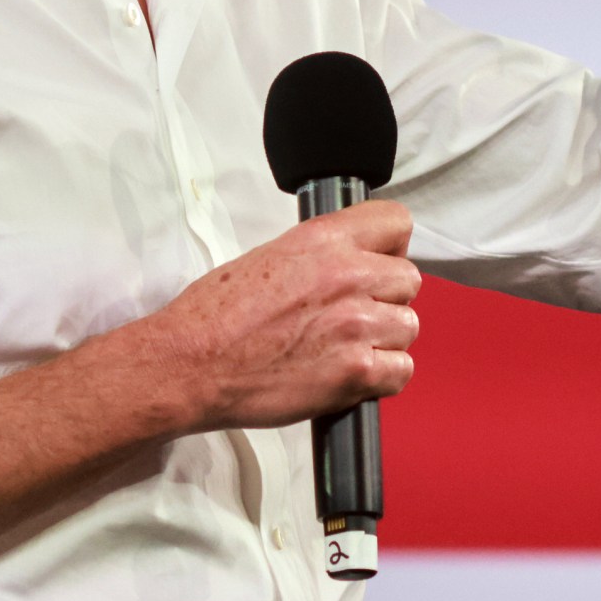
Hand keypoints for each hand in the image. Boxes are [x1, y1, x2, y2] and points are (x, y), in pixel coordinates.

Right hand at [147, 198, 421, 432]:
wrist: (192, 365)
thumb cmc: (214, 318)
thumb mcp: (269, 256)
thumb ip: (319, 256)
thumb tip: (346, 264)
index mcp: (323, 240)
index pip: (396, 222)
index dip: (391, 246)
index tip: (380, 262)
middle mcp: (346, 276)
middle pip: (407, 280)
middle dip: (386, 298)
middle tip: (355, 315)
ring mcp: (355, 324)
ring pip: (408, 327)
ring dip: (384, 340)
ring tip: (347, 349)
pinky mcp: (356, 371)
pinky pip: (400, 372)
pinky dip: (381, 379)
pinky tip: (351, 375)